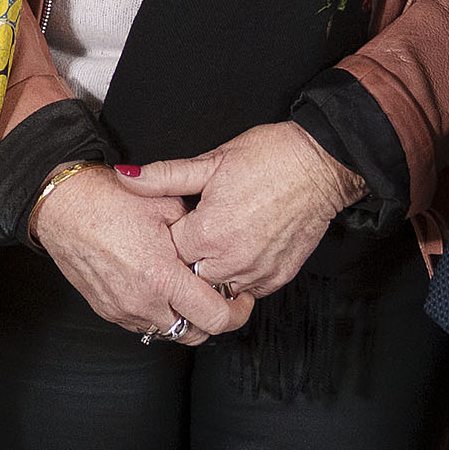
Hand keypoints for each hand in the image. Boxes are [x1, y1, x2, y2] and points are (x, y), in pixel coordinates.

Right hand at [30, 164, 254, 345]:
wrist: (63, 207)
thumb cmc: (109, 201)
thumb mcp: (167, 205)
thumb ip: (197, 236)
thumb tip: (216, 250)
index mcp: (161, 277)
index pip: (214, 318)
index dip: (236, 312)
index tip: (241, 300)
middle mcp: (142, 301)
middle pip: (194, 335)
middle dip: (211, 320)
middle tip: (218, 298)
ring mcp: (123, 310)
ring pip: (167, 332)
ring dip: (183, 318)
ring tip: (186, 291)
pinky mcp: (108, 311)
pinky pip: (143, 324)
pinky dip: (158, 313)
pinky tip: (159, 289)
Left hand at [127, 120, 361, 303]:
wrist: (321, 164)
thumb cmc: (271, 158)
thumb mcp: (211, 161)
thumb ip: (164, 176)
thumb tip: (127, 175)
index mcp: (207, 232)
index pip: (167, 252)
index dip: (168, 236)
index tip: (175, 224)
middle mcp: (230, 260)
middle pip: (189, 277)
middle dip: (187, 260)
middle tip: (196, 235)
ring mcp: (256, 272)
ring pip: (217, 289)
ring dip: (213, 272)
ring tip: (219, 244)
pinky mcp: (277, 277)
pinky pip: (248, 291)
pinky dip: (240, 277)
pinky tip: (241, 252)